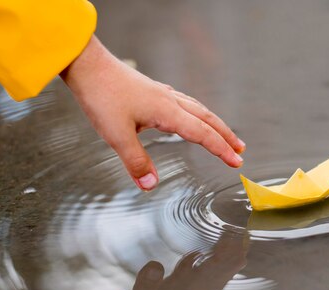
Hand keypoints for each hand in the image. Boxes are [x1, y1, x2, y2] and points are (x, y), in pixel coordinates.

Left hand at [60, 36, 244, 190]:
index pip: (202, 134)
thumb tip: (151, 185)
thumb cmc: (101, 95)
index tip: (236, 162)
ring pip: (198, 109)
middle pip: (207, 119)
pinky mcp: (153, 91)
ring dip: (214, 124)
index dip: (221, 149)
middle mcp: (170, 101)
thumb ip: (136, 162)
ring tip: (224, 135)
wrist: (87, 64)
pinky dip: (197, 114)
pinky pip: (185, 103)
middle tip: (241, 150)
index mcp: (167, 112)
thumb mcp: (116, 135)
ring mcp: (162, 94)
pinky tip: (191, 116)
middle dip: (226, 136)